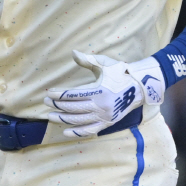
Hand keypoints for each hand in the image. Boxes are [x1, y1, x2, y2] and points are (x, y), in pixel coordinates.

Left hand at [45, 51, 164, 137]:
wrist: (139, 88)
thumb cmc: (120, 73)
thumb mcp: (105, 64)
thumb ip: (88, 60)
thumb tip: (73, 52)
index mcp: (99, 90)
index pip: (73, 94)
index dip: (58, 95)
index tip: (48, 93)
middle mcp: (101, 105)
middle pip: (73, 108)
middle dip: (57, 105)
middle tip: (46, 102)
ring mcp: (104, 116)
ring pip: (79, 120)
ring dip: (62, 119)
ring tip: (50, 116)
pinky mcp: (107, 123)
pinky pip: (90, 131)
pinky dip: (77, 133)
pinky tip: (65, 132)